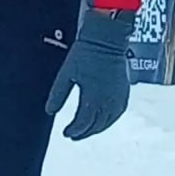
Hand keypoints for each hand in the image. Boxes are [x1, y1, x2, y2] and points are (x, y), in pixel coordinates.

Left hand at [45, 9, 134, 139]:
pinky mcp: (125, 92)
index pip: (83, 121)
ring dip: (96, 129)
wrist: (106, 39)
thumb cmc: (84, 54)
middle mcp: (108, 100)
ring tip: (85, 131)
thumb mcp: (66, 74)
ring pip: (108, 121)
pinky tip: (102, 122)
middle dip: (84, 133)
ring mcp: (118, 96)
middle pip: (96, 125)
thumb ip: (58, 94)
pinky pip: (117, 113)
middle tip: (73, 136)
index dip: (74, 130)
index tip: (65, 133)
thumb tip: (50, 111)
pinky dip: (108, 120)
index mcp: (93, 96)